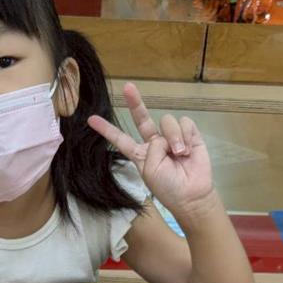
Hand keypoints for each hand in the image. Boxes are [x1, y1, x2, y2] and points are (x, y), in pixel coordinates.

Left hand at [88, 82, 213, 215]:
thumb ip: (152, 148)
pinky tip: (188, 150)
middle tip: (128, 87)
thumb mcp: (149, 170)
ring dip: (174, 136)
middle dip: (135, 102)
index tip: (91, 119)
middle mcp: (154, 142)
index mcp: (140, 154)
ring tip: (180, 154)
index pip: (121, 139)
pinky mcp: (190, 135)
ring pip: (167, 121)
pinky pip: (185, 123)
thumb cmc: (168, 187)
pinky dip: (186, 135)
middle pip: (142, 118)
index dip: (107, 130)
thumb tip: (166, 137)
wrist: (191, 195)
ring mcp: (171, 138)